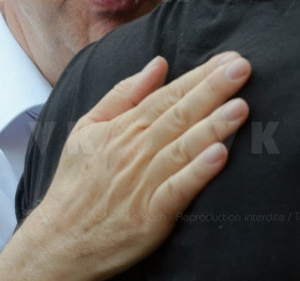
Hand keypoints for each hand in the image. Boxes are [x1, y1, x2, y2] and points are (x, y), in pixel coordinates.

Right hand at [0, 52, 250, 280]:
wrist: (57, 241)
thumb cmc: (77, 183)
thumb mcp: (88, 128)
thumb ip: (124, 94)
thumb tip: (158, 63)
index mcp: (124, 128)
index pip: (168, 94)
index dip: (200, 75)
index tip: (229, 58)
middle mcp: (135, 150)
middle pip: (179, 114)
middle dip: (213, 89)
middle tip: (242, 67)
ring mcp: (143, 183)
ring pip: (183, 148)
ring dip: (212, 126)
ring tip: (240, 107)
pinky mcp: (149, 215)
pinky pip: (177, 190)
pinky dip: (197, 172)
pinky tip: (220, 156)